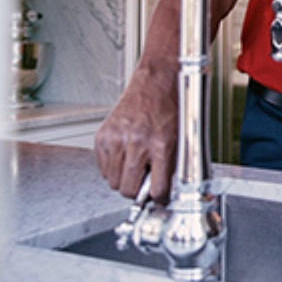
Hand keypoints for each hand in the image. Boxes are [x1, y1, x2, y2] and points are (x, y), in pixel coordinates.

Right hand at [94, 70, 177, 203]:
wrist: (156, 82)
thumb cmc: (170, 107)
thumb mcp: (179, 138)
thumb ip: (169, 166)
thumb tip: (162, 191)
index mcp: (161, 145)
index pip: (156, 189)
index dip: (158, 198)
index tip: (158, 198)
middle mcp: (137, 143)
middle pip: (128, 190)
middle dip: (136, 191)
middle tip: (143, 182)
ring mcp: (116, 139)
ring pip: (112, 182)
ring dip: (123, 179)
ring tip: (134, 165)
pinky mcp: (102, 136)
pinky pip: (101, 167)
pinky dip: (111, 167)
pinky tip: (124, 155)